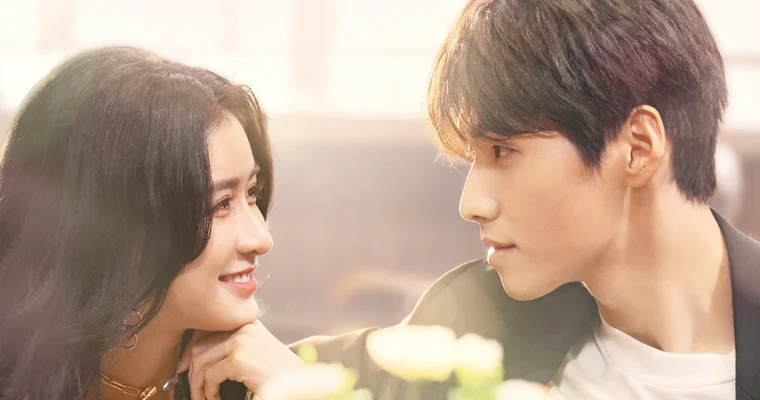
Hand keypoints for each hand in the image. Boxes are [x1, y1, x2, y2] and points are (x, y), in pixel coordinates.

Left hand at [177, 320, 304, 399]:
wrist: (299, 382)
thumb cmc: (279, 372)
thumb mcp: (253, 351)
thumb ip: (231, 347)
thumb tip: (194, 358)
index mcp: (247, 323)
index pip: (208, 330)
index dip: (190, 350)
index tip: (184, 367)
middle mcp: (243, 327)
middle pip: (200, 346)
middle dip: (191, 371)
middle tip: (194, 389)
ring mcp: (241, 342)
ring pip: (201, 362)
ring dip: (197, 385)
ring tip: (204, 398)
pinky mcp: (239, 359)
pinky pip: (210, 376)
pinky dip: (209, 392)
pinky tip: (215, 399)